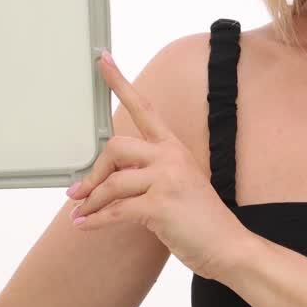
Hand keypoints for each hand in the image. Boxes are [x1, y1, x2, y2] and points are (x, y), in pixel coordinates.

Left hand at [67, 50, 247, 280]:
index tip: (103, 60)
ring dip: (90, 202)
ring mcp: (166, 180)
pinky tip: (85, 225)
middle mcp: (170, 157)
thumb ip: (148, 172)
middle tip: (78, 192)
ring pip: (112, 182)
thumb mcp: (178, 183)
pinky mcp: (160, 206)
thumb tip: (107, 178)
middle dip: (92, 173)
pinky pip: (116, 210)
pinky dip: (95, 220)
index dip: (120, 83)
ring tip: (80, 213)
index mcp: (173, 147)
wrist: (228, 246)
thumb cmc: (199, 218)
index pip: (143, 107)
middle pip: (115, 148)